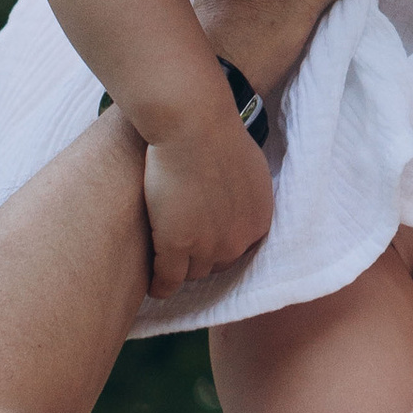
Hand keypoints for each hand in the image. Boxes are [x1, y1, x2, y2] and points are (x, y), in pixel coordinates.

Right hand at [140, 103, 277, 302]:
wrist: (194, 127)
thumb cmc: (218, 134)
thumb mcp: (248, 167)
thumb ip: (245, 191)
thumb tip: (236, 196)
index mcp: (259, 221)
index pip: (239, 249)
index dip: (220, 243)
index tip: (204, 239)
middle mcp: (238, 240)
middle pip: (217, 264)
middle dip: (202, 257)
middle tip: (182, 251)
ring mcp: (208, 247)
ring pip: (192, 273)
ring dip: (180, 271)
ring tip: (165, 269)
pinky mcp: (176, 247)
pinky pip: (168, 280)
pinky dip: (161, 286)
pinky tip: (154, 286)